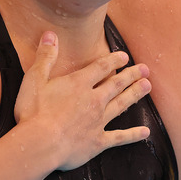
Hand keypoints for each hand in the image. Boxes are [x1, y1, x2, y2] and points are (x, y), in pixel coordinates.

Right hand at [14, 31, 151, 170]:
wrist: (39, 144)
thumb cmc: (33, 112)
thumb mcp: (34, 79)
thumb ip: (45, 57)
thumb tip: (50, 35)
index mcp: (79, 84)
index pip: (101, 67)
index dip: (114, 60)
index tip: (124, 56)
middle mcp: (93, 100)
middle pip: (117, 84)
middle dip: (132, 75)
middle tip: (145, 69)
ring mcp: (98, 121)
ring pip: (121, 104)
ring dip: (135, 94)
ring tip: (147, 87)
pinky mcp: (98, 142)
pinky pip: (119, 137)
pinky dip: (133, 135)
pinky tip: (145, 132)